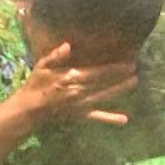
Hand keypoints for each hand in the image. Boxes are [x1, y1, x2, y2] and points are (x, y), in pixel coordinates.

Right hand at [14, 43, 137, 126]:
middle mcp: (79, 90)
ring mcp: (81, 104)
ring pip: (104, 96)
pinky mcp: (80, 116)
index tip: (128, 64)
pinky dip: (110, 118)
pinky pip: (97, 117)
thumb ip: (56, 56)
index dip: (114, 68)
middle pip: (104, 83)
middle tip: (136, 72)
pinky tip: (124, 119)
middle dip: (121, 77)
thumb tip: (68, 45)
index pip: (98, 72)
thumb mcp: (42, 66)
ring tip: (133, 84)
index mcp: (72, 77)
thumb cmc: (35, 85)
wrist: (28, 110)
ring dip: (119, 90)